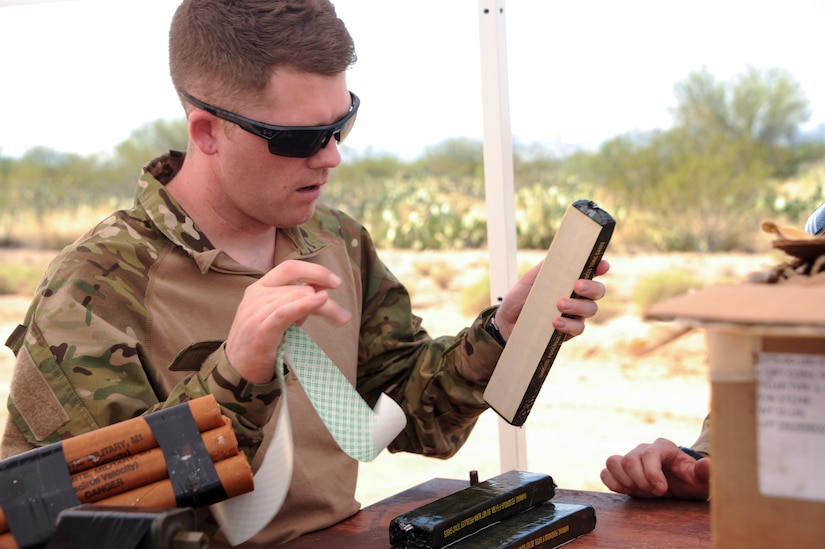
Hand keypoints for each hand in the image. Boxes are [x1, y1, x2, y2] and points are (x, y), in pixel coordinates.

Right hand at [225, 260, 350, 382]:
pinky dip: (304, 304)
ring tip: (341, 319)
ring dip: (325, 308)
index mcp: (260, 287)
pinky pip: (285, 311)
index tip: (335, 282)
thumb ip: (297, 301)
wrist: (239, 371)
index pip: (290, 268)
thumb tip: (323, 289)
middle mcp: (256, 295)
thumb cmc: (262, 342)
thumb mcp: (279, 315)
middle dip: (326, 301)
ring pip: (298, 298)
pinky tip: (320, 300)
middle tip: (343, 316)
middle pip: (300, 288)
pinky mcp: (261, 328)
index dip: (315, 270)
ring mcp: (256, 311)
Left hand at [495, 259, 608, 340]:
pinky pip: (578, 328)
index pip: (591, 271)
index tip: (602, 265)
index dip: (600, 267)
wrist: (506, 322)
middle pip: (598, 291)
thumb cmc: (520, 298)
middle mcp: (576, 296)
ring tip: (560, 305)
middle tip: (577, 286)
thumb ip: (548, 266)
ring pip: (590, 309)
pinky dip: (569, 324)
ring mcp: (574, 314)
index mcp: (569, 280)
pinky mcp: (568, 331)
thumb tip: (563, 252)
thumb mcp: (531, 278)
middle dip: (591, 287)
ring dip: (577, 306)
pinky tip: (556, 322)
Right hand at [600, 438, 710, 499]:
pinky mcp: (620, 470)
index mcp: (663, 447)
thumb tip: (707, 465)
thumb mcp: (701, 480)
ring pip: (613, 462)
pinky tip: (628, 491)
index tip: (662, 490)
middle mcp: (644, 449)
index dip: (652, 474)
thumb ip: (704, 473)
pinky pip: (606, 472)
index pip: (648, 454)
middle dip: (640, 481)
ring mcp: (630, 458)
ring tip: (640, 491)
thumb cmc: (691, 482)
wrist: (681, 486)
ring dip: (625, 481)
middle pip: (629, 460)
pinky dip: (613, 483)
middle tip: (655, 493)